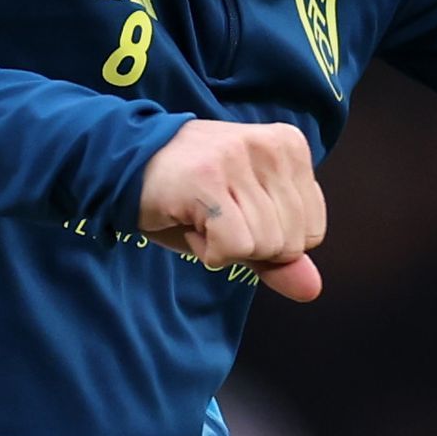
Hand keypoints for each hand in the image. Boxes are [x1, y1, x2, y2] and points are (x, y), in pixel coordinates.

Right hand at [136, 119, 327, 300]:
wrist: (123, 164)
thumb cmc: (187, 195)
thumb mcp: (244, 224)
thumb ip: (280, 258)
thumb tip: (312, 289)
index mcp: (290, 147)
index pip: (313, 232)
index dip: (269, 240)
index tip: (233, 211)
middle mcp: (272, 146)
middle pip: (291, 244)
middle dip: (248, 246)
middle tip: (213, 214)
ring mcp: (240, 157)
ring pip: (265, 246)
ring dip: (224, 248)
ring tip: (200, 214)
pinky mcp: (208, 177)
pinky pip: (235, 247)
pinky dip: (209, 252)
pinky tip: (190, 221)